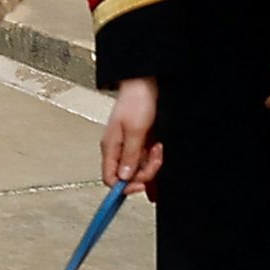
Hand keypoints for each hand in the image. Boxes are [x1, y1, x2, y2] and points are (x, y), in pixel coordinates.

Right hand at [101, 78, 162, 196]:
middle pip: (128, 176)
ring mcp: (129, 146)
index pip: (110, 178)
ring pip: (139, 168)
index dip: (125, 186)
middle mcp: (118, 149)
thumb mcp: (135, 130)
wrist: (145, 83)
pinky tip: (158, 152)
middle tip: (155, 159)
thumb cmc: (136, 100)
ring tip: (158, 148)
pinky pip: (145, 159)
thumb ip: (130, 155)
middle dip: (145, 171)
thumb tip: (124, 177)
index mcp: (110, 147)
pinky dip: (154, 159)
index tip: (141, 185)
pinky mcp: (139, 142)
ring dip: (152, 163)